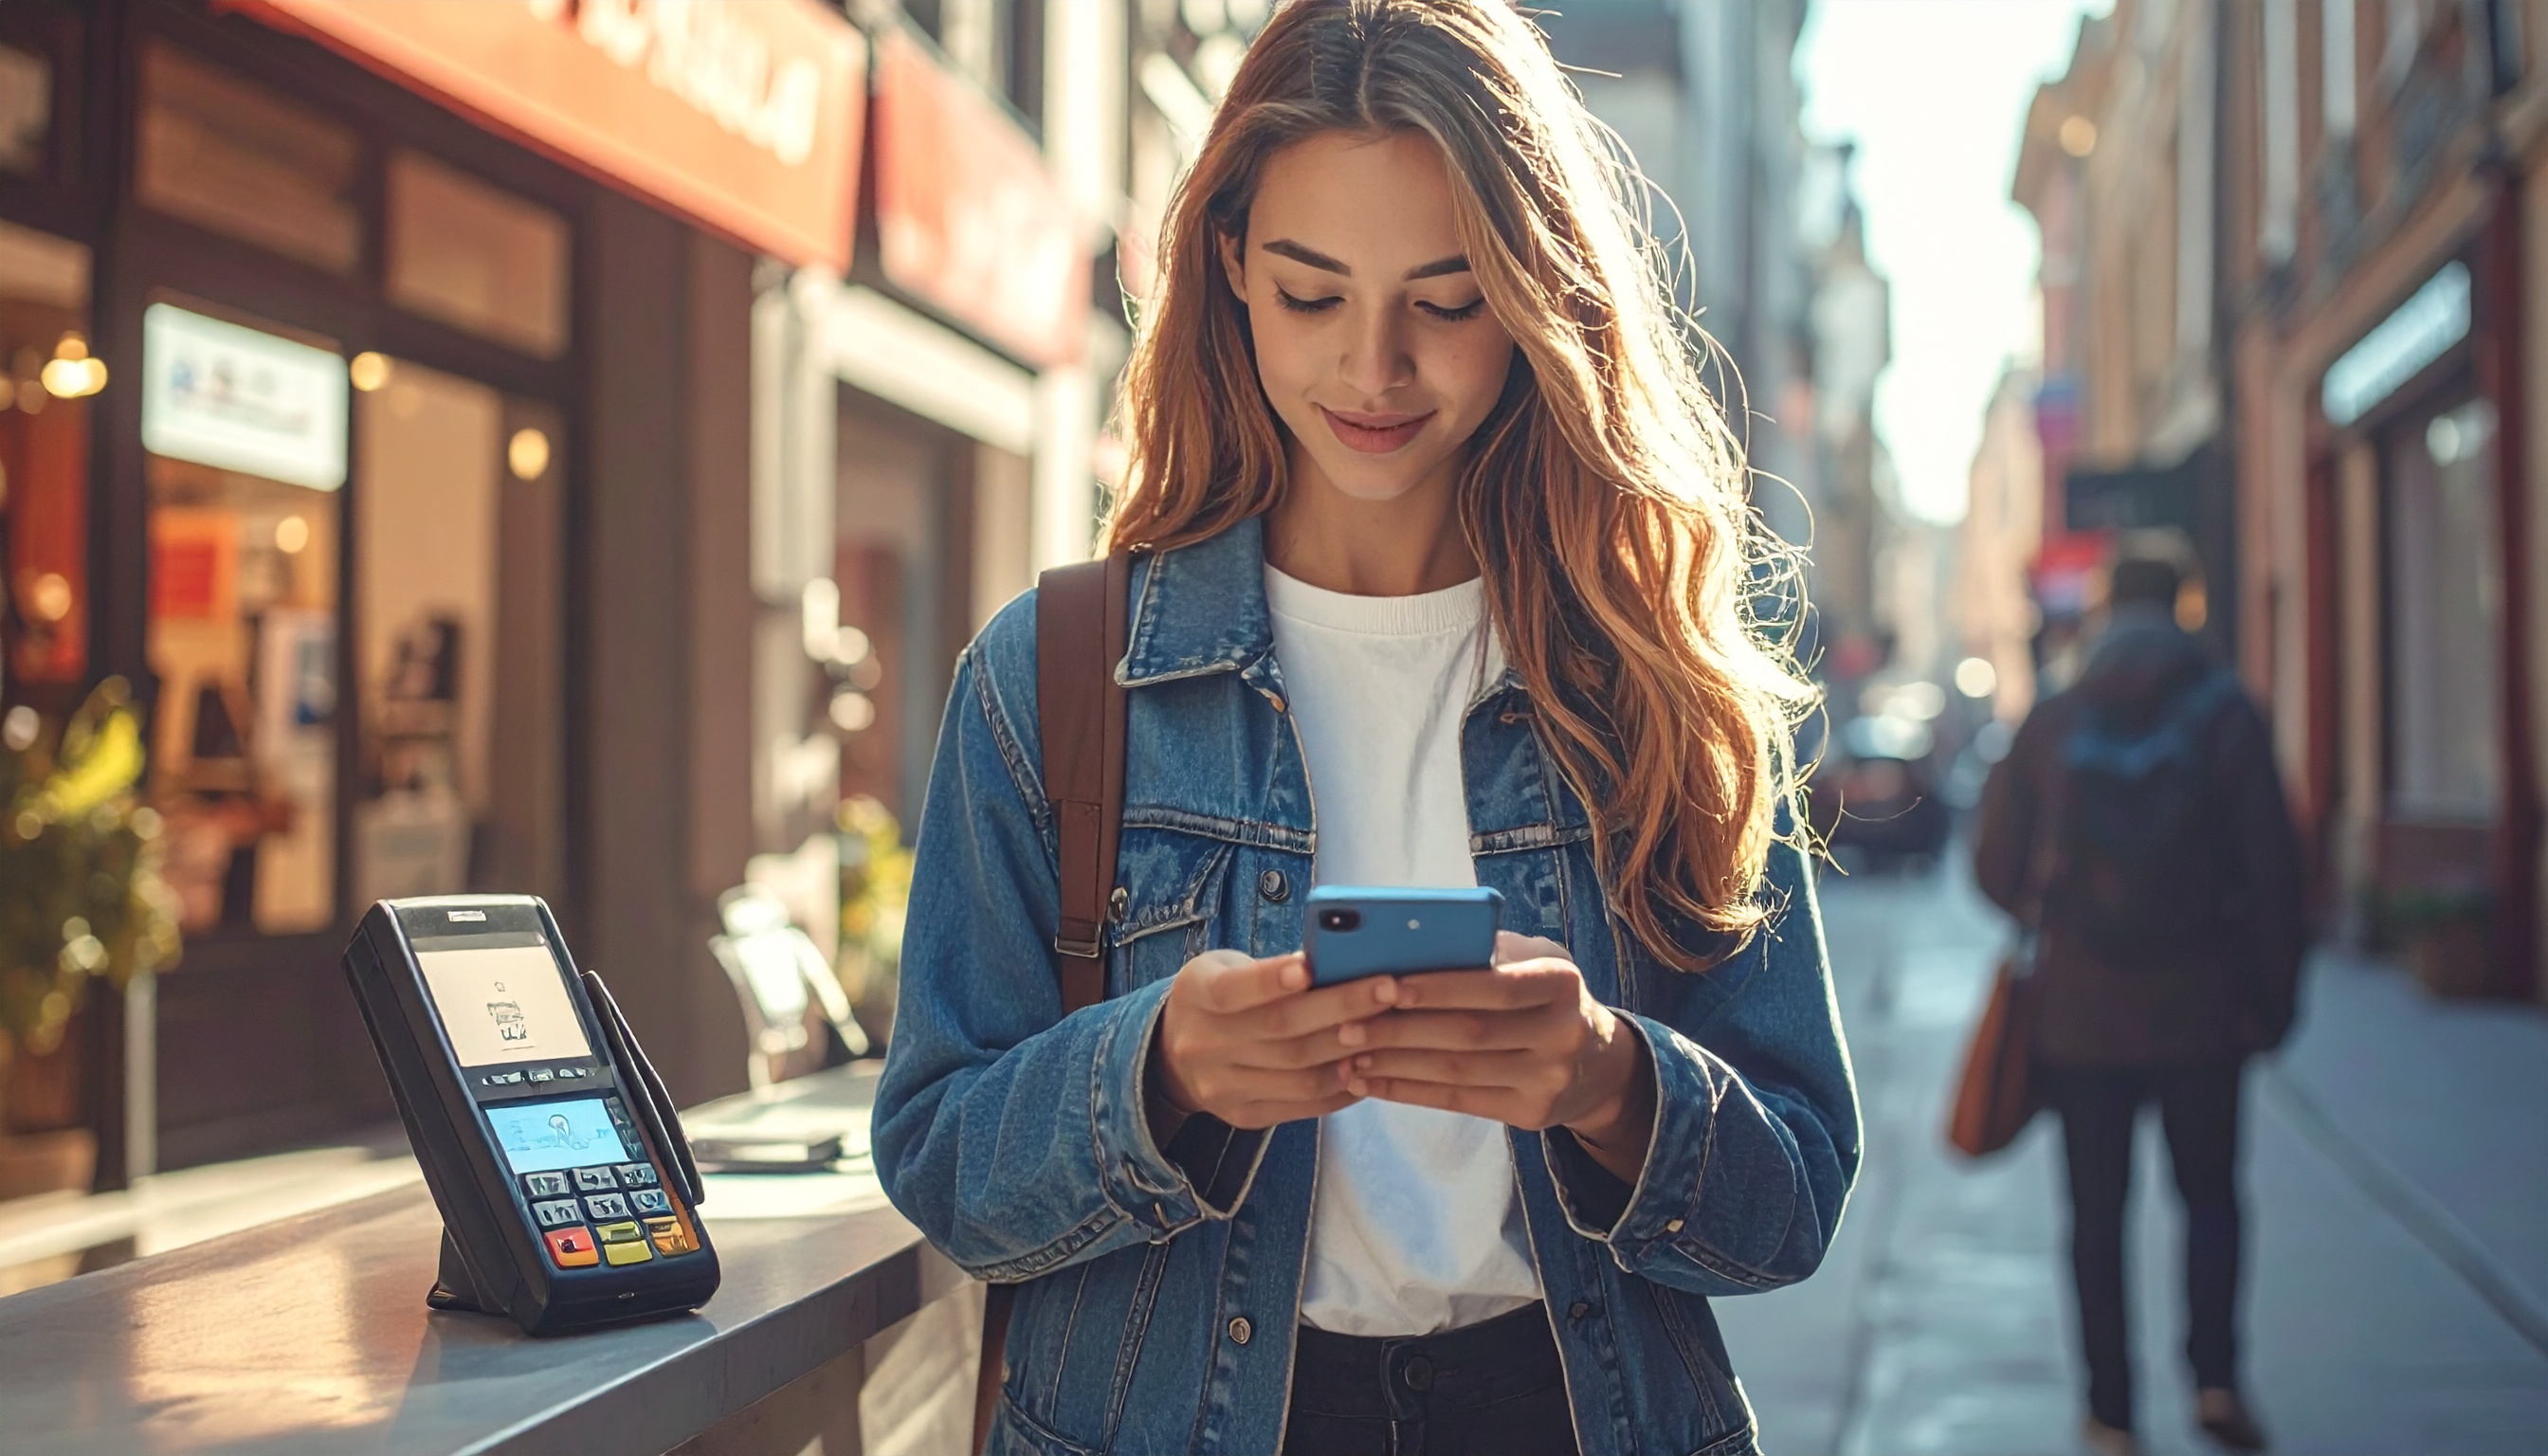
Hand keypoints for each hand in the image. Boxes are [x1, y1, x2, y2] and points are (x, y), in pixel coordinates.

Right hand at [1147, 949, 1399, 1135]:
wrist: (1172, 1055)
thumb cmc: (1220, 997)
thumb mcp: (1229, 969)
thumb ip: (1272, 970)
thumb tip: (1341, 960)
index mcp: (1196, 995)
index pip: (1233, 990)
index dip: (1271, 980)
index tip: (1311, 966)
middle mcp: (1202, 1045)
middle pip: (1280, 1030)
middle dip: (1340, 1008)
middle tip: (1387, 989)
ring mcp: (1221, 1087)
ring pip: (1297, 1072)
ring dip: (1348, 1051)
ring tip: (1388, 1029)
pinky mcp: (1243, 1115)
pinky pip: (1301, 1104)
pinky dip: (1340, 1087)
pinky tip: (1368, 1067)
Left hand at [1344, 932, 1654, 1180]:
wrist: (1601, 1063)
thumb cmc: (1546, 996)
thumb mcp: (1535, 960)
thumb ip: (1486, 950)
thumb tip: (1411, 942)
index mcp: (1561, 982)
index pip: (1495, 986)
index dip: (1440, 988)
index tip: (1386, 985)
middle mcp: (1561, 1033)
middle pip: (1469, 1033)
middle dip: (1401, 1029)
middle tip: (1346, 1024)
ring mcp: (1548, 1080)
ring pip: (1457, 1072)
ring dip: (1395, 1063)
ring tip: (1348, 1054)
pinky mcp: (1530, 1114)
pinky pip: (1458, 1101)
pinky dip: (1408, 1090)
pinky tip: (1371, 1082)